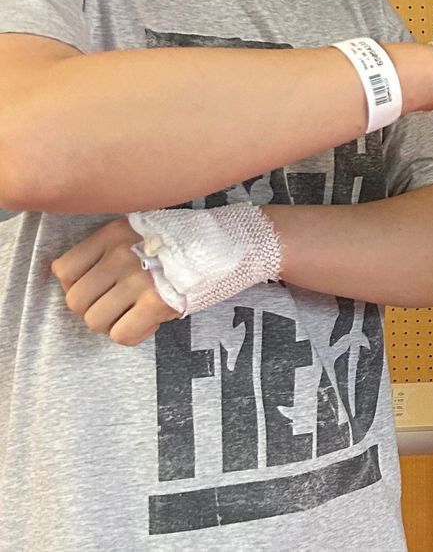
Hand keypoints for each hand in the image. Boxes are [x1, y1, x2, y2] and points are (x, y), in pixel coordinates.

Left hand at [50, 218, 180, 345]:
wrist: (237, 244)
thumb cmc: (189, 241)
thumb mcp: (142, 228)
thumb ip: (108, 247)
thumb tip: (70, 278)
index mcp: (113, 233)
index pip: (64, 270)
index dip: (78, 285)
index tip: (101, 286)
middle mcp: (121, 254)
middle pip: (76, 300)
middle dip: (95, 308)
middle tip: (120, 304)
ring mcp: (139, 280)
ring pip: (95, 321)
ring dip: (114, 323)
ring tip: (136, 312)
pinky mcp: (159, 303)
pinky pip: (122, 335)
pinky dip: (133, 334)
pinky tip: (150, 320)